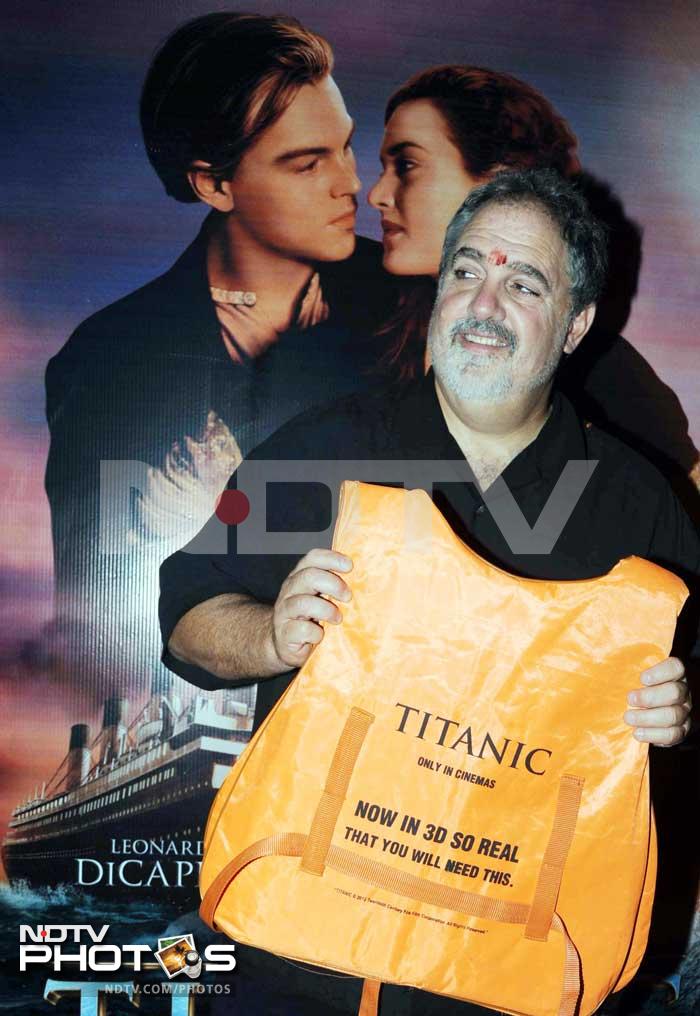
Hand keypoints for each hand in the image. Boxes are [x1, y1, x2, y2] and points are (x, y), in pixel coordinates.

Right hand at [270, 549, 352, 669]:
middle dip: (333, 584)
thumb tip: (365, 578)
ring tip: (338, 619)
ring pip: (303, 603)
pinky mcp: (284, 633)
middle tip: (347, 596)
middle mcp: (290, 590)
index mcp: (300, 577)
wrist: (286, 644)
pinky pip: (302, 630)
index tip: (349, 566)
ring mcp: (284, 612)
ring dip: (326, 610)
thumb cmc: (310, 618)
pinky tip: (321, 636)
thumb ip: (334, 586)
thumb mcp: (320, 597)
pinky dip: (316, 633)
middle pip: (308, 576)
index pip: (312, 558)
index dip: (331, 558)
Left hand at [624, 657, 691, 746]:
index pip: (675, 668)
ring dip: (647, 717)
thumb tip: (609, 672)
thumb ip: (629, 673)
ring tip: (628, 718)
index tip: (642, 679)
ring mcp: (683, 712)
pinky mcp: (681, 731)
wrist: (651, 715)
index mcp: (674, 675)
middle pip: (674, 692)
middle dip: (650, 697)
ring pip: (673, 715)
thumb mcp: (635, 678)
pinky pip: (672, 734)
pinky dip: (653, 734)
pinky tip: (637, 732)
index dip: (660, 672)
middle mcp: (682, 693)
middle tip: (630, 699)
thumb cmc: (639, 690)